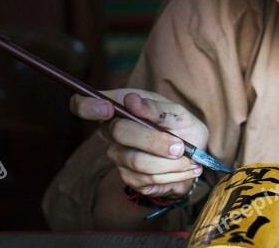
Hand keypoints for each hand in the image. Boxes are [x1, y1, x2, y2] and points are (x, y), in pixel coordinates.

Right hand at [70, 88, 207, 198]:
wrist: (195, 155)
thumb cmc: (181, 127)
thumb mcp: (176, 112)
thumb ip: (155, 108)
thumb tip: (131, 100)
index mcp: (120, 108)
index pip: (84, 105)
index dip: (88, 106)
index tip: (107, 108)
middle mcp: (112, 132)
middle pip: (118, 132)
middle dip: (154, 140)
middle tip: (180, 146)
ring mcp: (118, 155)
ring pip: (137, 160)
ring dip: (169, 162)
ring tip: (188, 158)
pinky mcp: (129, 178)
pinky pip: (148, 178)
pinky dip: (172, 174)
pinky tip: (184, 168)